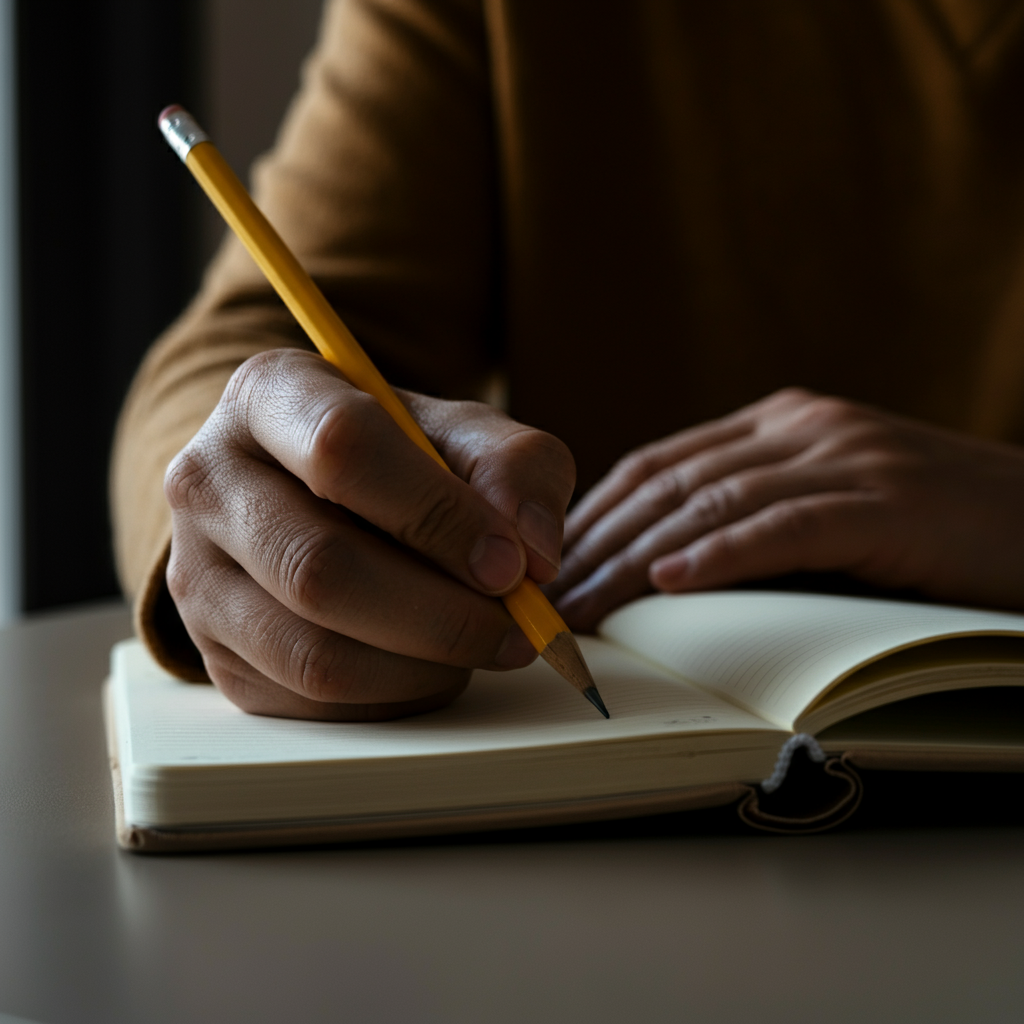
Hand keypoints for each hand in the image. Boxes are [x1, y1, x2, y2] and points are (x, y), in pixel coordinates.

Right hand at [164, 348, 574, 719]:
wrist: (315, 496)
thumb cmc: (397, 460)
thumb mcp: (464, 434)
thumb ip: (515, 467)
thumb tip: (533, 553)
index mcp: (269, 396)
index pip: (344, 447)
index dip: (439, 514)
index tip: (512, 564)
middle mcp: (209, 481)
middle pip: (320, 568)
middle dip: (441, 614)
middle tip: (516, 629)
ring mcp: (196, 574)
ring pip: (312, 652)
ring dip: (422, 665)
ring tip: (479, 645)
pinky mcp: (214, 652)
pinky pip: (309, 701)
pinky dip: (392, 697)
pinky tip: (429, 665)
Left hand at [551, 387, 1023, 629]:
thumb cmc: (930, 527)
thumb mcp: (829, 504)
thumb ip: (757, 511)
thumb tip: (662, 564)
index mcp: (783, 421)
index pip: (662, 462)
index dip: (597, 512)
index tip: (551, 561)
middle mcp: (804, 426)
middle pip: (671, 480)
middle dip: (600, 539)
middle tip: (545, 593)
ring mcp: (846, 457)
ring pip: (712, 502)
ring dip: (637, 557)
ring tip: (584, 601)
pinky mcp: (885, 502)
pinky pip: (784, 527)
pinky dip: (720, 553)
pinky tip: (670, 579)